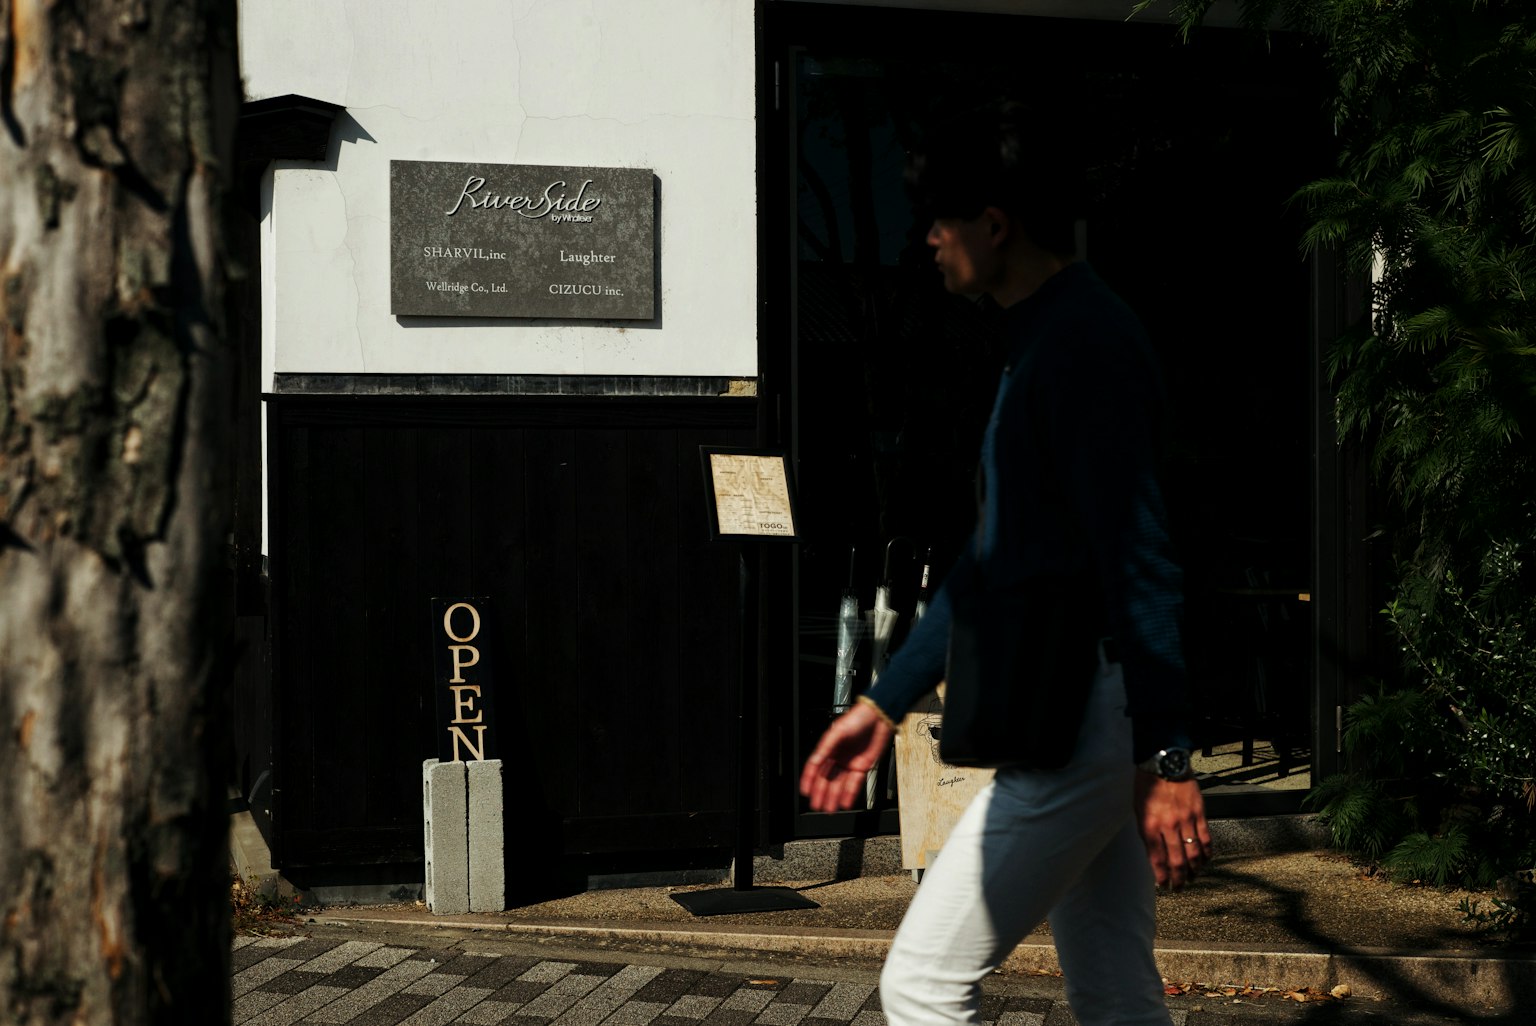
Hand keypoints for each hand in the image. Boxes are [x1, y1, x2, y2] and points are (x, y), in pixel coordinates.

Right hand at [799, 702, 894, 812]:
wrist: (879, 718)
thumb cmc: (858, 718)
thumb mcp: (838, 731)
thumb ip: (825, 747)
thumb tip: (815, 760)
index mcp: (829, 747)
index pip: (815, 766)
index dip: (809, 779)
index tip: (805, 791)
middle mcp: (838, 757)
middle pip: (827, 778)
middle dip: (821, 792)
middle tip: (816, 805)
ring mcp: (850, 763)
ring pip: (839, 784)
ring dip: (834, 796)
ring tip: (829, 809)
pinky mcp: (863, 766)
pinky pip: (855, 783)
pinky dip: (849, 793)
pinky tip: (845, 802)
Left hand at [1133, 771, 1210, 889]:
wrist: (1164, 763)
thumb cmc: (1146, 785)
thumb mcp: (1138, 810)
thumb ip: (1146, 832)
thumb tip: (1153, 854)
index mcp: (1149, 825)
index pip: (1157, 859)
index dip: (1162, 876)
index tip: (1164, 886)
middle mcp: (1168, 826)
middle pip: (1177, 860)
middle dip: (1178, 879)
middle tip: (1179, 888)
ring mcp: (1186, 820)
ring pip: (1194, 853)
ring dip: (1194, 870)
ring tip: (1192, 878)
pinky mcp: (1199, 813)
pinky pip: (1206, 839)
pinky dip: (1207, 853)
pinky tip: (1205, 861)